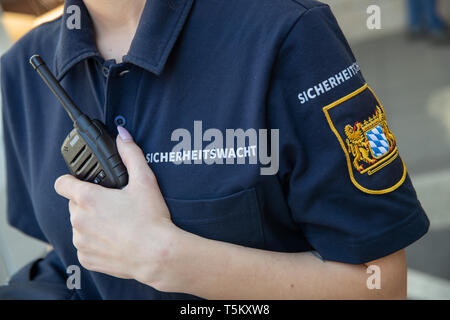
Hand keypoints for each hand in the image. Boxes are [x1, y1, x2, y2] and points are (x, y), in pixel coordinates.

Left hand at [54, 126, 177, 288]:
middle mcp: (78, 220)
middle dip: (89, 203)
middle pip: (75, 204)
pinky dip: (96, 242)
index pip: (62, 183)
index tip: (82, 183)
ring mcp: (81, 241)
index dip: (71, 180)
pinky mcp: (86, 259)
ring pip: (80, 225)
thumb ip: (131, 154)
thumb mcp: (145, 181)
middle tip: (113, 205)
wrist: (157, 255)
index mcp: (88, 198)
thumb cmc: (151, 219)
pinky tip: (116, 240)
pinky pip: (85, 245)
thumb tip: (123, 135)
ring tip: (117, 224)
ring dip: (92, 223)